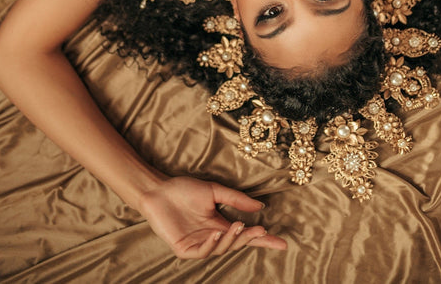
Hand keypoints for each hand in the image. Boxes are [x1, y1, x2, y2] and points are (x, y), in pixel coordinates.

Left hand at [139, 175, 286, 258]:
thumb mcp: (214, 191)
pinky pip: (203, 250)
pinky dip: (212, 244)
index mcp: (219, 224)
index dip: (262, 240)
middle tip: (262, 232)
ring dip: (232, 238)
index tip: (282, 243)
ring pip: (222, 248)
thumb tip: (260, 206)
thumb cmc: (183, 189)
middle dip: (251, 240)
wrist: (158, 190)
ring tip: (239, 225)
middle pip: (237, 243)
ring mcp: (198, 244)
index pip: (245, 235)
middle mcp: (211, 237)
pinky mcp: (184, 249)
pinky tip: (216, 232)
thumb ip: (235, 199)